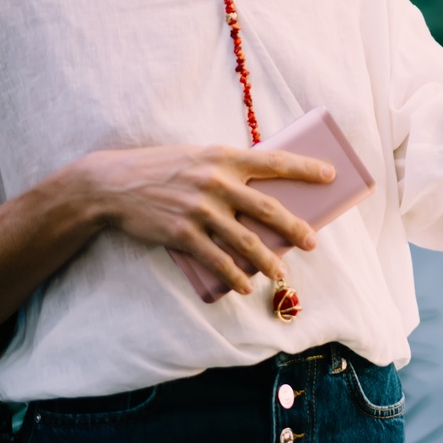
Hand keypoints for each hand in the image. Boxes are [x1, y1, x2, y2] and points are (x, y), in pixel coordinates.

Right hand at [75, 144, 336, 294]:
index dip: (305, 168)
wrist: (112, 184)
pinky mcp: (182, 234)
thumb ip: (227, 170)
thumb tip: (261, 192)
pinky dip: (235, 276)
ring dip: (268, 261)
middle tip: (312, 241)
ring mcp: (199, 210)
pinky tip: (245, 285)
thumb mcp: (196, 157)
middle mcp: (215, 182)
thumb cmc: (161, 169)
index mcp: (223, 157)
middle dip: (296, 228)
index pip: (274, 161)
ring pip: (246, 242)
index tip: (330, 175)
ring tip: (282, 273)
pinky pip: (218, 260)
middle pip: (268, 209)